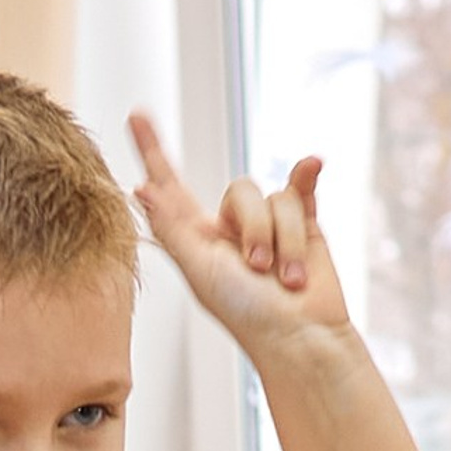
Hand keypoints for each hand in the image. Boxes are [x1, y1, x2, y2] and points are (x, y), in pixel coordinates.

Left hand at [129, 117, 353, 353]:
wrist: (301, 335)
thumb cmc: (247, 314)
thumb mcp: (200, 272)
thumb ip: (172, 229)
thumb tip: (141, 190)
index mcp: (198, 236)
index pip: (171, 185)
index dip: (153, 152)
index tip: (137, 115)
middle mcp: (232, 225)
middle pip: (242, 190)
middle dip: (255, 230)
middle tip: (259, 271)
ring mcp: (270, 223)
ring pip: (277, 197)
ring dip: (285, 240)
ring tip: (287, 278)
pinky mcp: (305, 223)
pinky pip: (302, 185)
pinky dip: (308, 176)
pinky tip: (313, 165)